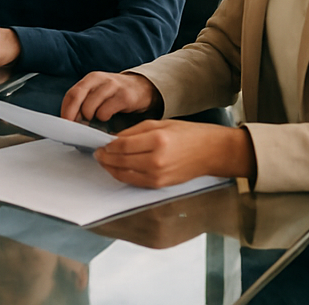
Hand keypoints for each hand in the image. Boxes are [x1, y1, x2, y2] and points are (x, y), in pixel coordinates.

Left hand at [61, 71, 160, 123]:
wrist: (142, 88)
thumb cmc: (115, 93)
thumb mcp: (98, 92)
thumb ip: (85, 101)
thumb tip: (70, 120)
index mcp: (91, 78)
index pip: (71, 94)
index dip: (65, 110)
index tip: (64, 124)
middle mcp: (100, 79)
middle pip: (77, 97)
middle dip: (73, 115)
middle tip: (77, 126)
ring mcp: (113, 87)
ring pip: (90, 107)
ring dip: (90, 117)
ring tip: (97, 118)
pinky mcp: (124, 97)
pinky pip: (105, 112)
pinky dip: (103, 118)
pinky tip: (108, 116)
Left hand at [93, 119, 254, 187]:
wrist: (211, 152)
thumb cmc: (187, 134)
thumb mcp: (159, 123)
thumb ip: (134, 131)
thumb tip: (113, 140)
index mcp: (156, 140)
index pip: (122, 145)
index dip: (107, 146)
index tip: (100, 143)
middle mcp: (156, 160)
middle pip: (120, 161)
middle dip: (105, 157)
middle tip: (97, 153)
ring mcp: (158, 175)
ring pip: (124, 174)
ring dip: (111, 168)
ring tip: (104, 161)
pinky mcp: (160, 185)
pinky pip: (135, 182)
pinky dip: (122, 176)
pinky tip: (117, 169)